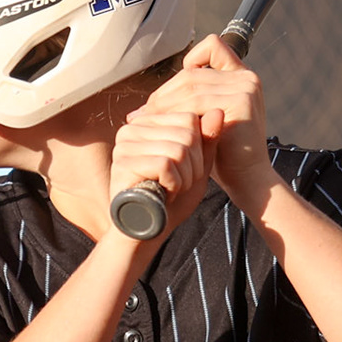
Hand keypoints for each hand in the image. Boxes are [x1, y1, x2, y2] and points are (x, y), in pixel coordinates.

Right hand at [110, 108, 216, 236]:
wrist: (148, 231)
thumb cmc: (172, 198)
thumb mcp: (198, 166)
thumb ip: (208, 139)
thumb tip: (218, 110)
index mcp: (147, 123)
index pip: (189, 118)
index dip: (199, 148)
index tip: (186, 170)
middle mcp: (131, 129)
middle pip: (187, 134)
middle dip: (194, 165)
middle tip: (179, 184)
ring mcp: (124, 146)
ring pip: (179, 149)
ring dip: (185, 177)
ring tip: (172, 189)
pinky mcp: (123, 164)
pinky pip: (166, 164)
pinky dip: (175, 184)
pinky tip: (165, 194)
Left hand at [134, 35, 279, 207]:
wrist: (246, 177)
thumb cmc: (223, 153)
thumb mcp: (206, 120)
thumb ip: (192, 101)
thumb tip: (147, 101)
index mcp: (241, 75)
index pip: (212, 47)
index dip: (190, 60)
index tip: (172, 90)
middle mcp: (246, 77)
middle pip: (191, 74)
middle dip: (163, 94)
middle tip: (143, 113)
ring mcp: (245, 87)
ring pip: (190, 87)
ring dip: (164, 105)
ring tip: (147, 121)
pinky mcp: (241, 102)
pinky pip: (195, 102)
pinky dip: (175, 114)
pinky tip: (165, 128)